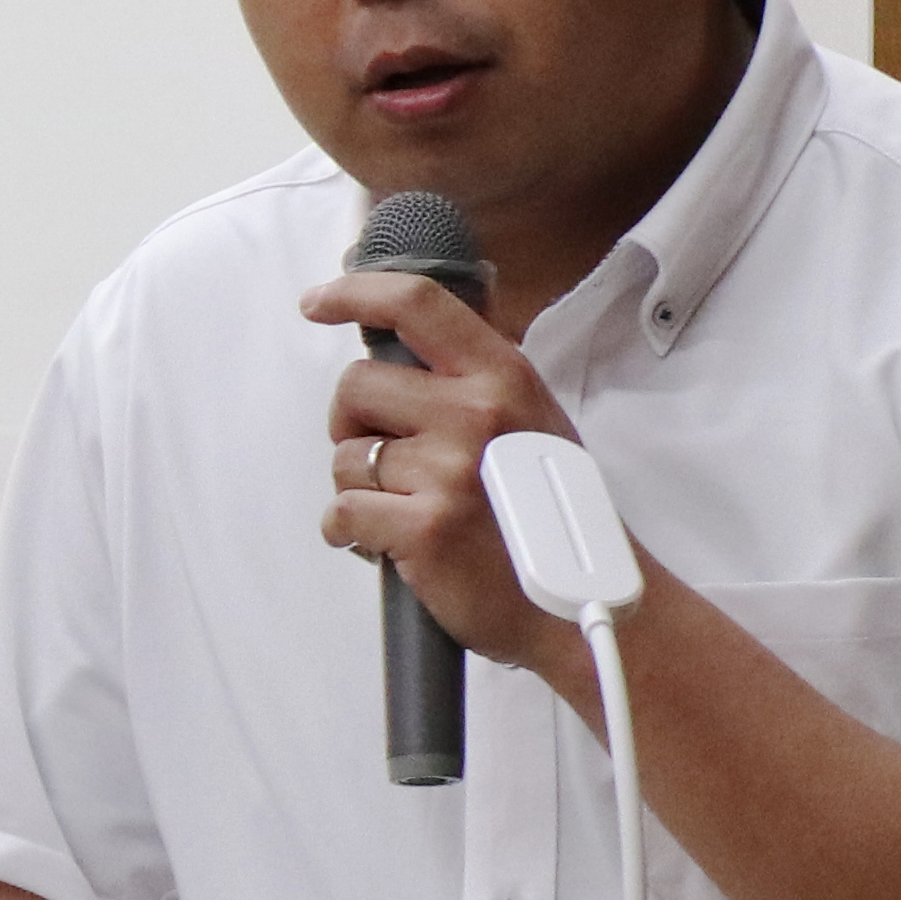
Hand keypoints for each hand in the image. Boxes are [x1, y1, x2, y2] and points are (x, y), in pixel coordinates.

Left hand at [299, 269, 587, 675]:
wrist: (583, 605)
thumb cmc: (552, 515)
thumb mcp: (534, 417)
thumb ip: (479, 373)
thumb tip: (413, 326)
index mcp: (503, 375)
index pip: (417, 304)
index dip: (355, 294)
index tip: (317, 302)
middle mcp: (477, 412)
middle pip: (356, 385)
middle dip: (351, 423)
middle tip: (383, 457)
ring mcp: (450, 471)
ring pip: (345, 456)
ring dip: (358, 486)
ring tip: (402, 508)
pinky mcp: (425, 529)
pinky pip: (343, 513)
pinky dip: (350, 533)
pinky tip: (387, 543)